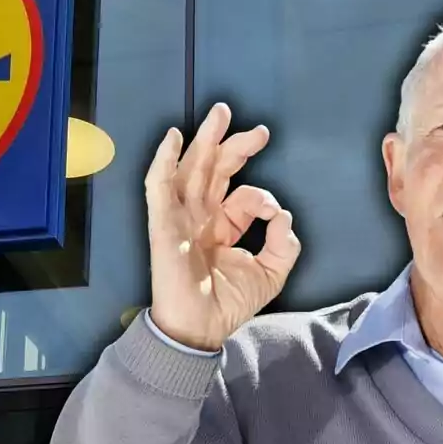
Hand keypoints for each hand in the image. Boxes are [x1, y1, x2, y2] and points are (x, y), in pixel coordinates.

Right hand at [145, 103, 300, 350]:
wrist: (201, 329)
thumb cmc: (229, 304)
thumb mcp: (271, 272)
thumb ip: (283, 243)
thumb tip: (283, 214)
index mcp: (222, 225)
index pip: (243, 196)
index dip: (263, 198)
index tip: (275, 214)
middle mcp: (201, 215)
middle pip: (216, 169)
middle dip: (235, 146)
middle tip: (259, 131)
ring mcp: (180, 217)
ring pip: (191, 168)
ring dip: (204, 140)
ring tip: (220, 114)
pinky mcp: (163, 224)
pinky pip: (159, 187)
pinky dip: (163, 161)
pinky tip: (173, 139)